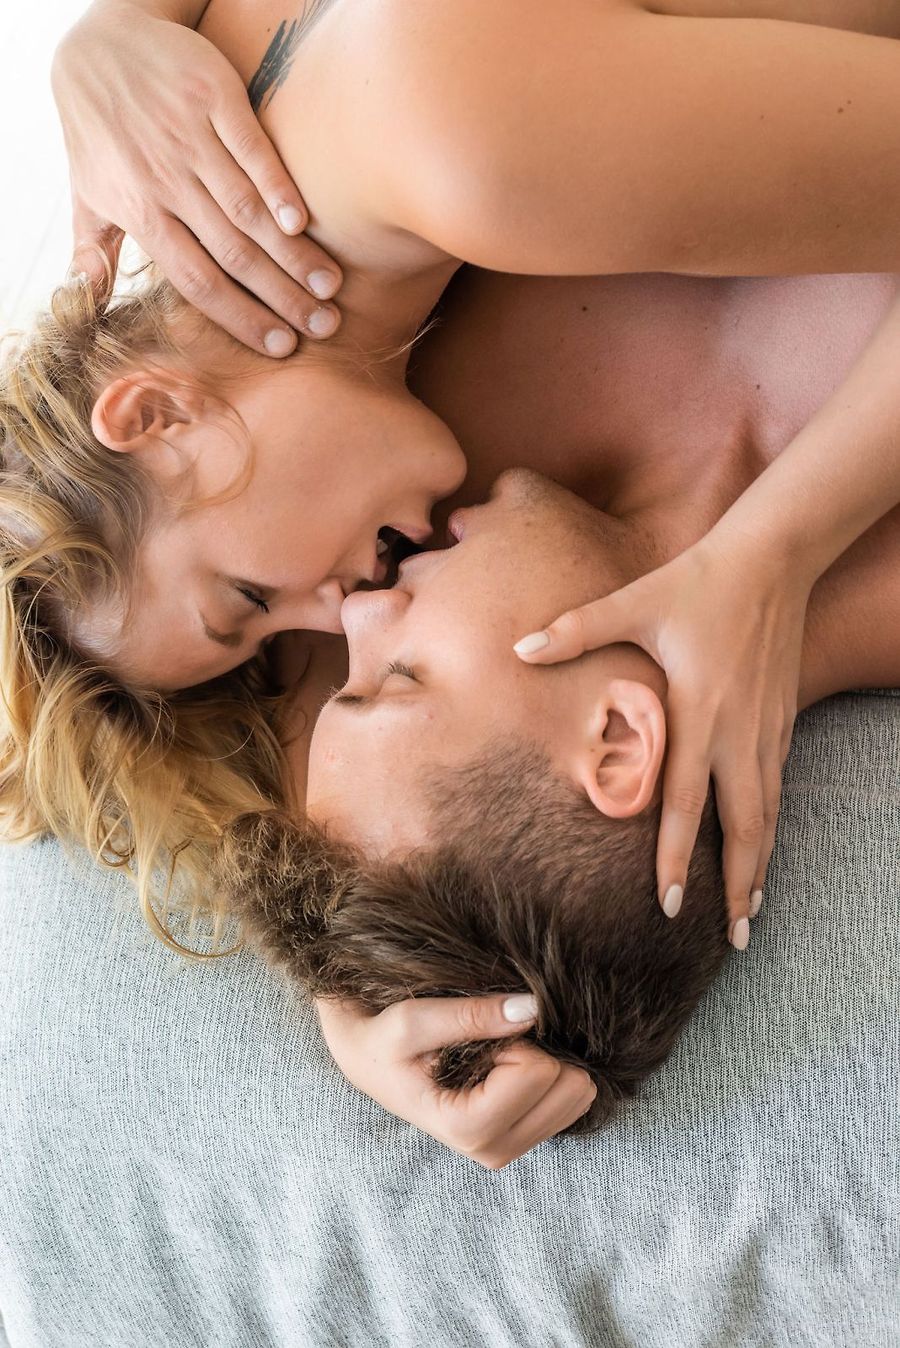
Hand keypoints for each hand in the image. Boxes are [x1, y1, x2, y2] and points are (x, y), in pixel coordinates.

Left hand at [51, 4, 341, 354]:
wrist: (94, 43)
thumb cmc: (96, 129)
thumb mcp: (87, 192)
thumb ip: (95, 251)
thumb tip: (87, 302)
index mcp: (141, 212)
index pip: (197, 280)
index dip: (240, 316)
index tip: (280, 346)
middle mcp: (166, 180)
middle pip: (232, 252)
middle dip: (281, 295)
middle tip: (323, 326)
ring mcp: (190, 137)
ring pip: (247, 208)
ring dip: (293, 252)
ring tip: (329, 286)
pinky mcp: (212, 95)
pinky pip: (250, 147)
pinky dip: (276, 184)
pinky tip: (302, 221)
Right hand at [315, 993, 596, 1168]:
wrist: (370, 1062)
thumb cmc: (385, 1040)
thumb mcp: (413, 1019)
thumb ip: (472, 1015)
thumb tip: (533, 1008)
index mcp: (466, 1129)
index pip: (536, 1071)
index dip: (511, 1037)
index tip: (473, 1034)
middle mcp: (494, 1151)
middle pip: (568, 1088)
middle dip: (535, 1051)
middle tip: (488, 1044)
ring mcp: (512, 1149)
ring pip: (577, 1096)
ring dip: (543, 1061)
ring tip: (495, 1055)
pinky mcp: (523, 1139)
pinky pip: (572, 1101)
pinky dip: (549, 1073)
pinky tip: (511, 1066)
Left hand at [514, 525, 813, 945]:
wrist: (771, 558)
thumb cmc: (696, 582)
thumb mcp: (631, 602)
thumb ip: (574, 630)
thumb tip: (516, 648)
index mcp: (698, 711)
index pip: (686, 802)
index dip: (676, 857)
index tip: (667, 906)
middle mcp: (738, 731)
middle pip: (742, 827)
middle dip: (736, 886)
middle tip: (730, 939)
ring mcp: (766, 729)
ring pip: (767, 814)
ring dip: (760, 867)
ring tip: (750, 916)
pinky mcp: (782, 719)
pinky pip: (778, 788)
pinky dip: (770, 828)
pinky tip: (761, 851)